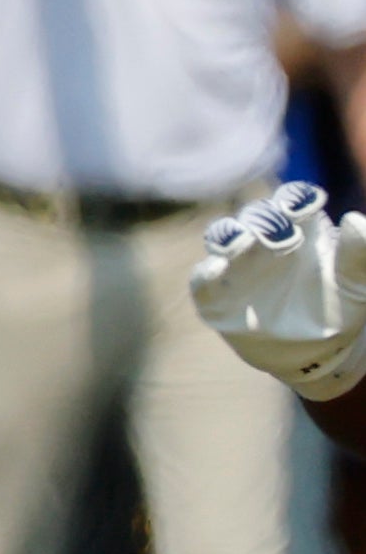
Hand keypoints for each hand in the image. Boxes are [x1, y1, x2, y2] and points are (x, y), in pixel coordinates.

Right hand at [196, 181, 365, 399]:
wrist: (318, 354)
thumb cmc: (340, 311)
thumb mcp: (358, 284)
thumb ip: (359, 253)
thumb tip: (353, 218)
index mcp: (301, 230)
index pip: (291, 201)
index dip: (294, 198)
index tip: (303, 206)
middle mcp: (264, 243)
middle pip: (255, 216)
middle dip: (265, 220)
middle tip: (284, 239)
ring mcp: (238, 268)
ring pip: (222, 237)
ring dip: (228, 235)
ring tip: (240, 242)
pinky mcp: (217, 298)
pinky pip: (203, 281)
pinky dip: (205, 273)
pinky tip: (216, 268)